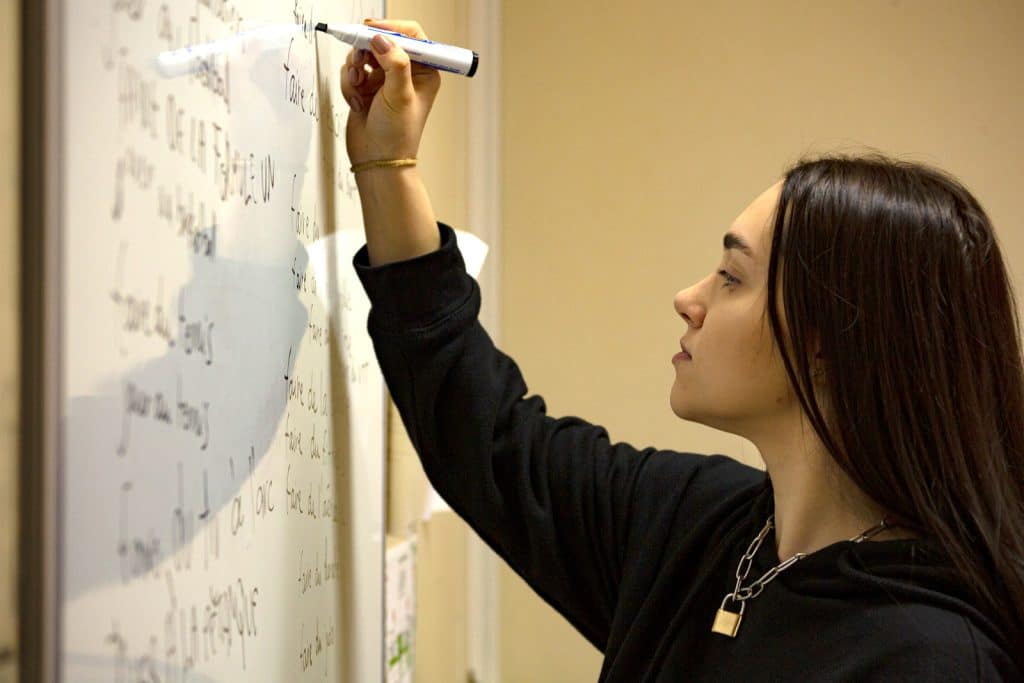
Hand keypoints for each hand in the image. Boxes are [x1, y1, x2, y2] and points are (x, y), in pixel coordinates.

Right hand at [340, 19, 442, 165]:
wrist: (376, 160)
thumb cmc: (397, 135)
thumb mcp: (400, 96)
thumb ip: (394, 64)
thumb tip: (381, 39)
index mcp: (424, 71)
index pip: (411, 36)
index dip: (391, 29)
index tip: (372, 31)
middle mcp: (404, 72)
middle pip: (381, 40)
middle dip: (366, 50)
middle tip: (360, 60)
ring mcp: (383, 79)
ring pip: (362, 54)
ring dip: (355, 69)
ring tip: (359, 87)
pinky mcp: (365, 86)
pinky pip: (351, 70)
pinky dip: (349, 84)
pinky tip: (357, 102)